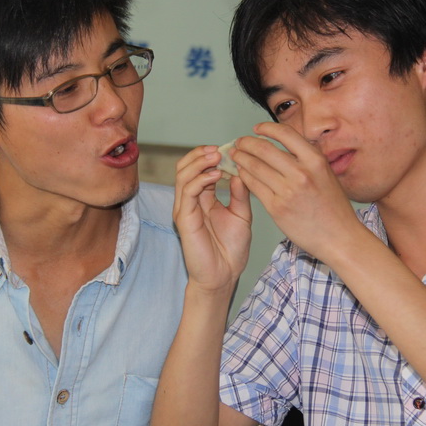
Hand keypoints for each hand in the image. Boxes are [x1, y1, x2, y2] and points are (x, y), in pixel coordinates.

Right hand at [173, 146, 251, 293]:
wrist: (224, 276)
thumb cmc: (231, 250)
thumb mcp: (242, 216)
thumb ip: (239, 194)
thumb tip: (239, 171)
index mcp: (204, 199)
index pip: (200, 169)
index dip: (211, 156)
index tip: (230, 149)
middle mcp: (191, 201)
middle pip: (186, 167)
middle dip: (201, 154)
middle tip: (219, 149)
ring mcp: (185, 209)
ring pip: (183, 175)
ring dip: (199, 162)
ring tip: (217, 156)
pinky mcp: (184, 218)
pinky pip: (187, 191)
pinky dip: (199, 179)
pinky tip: (215, 175)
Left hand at [232, 122, 361, 262]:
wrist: (339, 237)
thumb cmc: (334, 208)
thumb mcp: (326, 174)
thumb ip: (308, 158)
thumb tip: (287, 143)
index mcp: (315, 160)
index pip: (285, 133)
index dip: (266, 128)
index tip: (257, 128)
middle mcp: (301, 173)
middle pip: (264, 149)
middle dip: (246, 143)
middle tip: (240, 143)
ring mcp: (287, 191)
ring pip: (255, 167)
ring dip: (241, 159)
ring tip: (236, 156)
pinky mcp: (277, 208)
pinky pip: (254, 186)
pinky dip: (244, 177)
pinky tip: (241, 174)